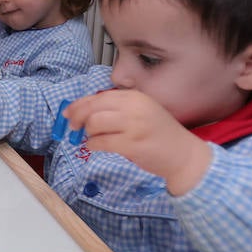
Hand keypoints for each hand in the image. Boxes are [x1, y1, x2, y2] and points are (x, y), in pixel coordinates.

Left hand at [62, 89, 211, 194]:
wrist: (183, 154)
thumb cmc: (158, 134)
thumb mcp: (140, 112)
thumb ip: (116, 109)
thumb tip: (83, 110)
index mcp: (135, 97)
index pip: (98, 96)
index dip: (79, 104)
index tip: (68, 112)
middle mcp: (134, 107)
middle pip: (92, 108)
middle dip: (77, 117)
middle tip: (73, 127)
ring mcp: (133, 125)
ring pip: (94, 124)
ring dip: (87, 133)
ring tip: (93, 138)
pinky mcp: (131, 144)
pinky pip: (100, 142)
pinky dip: (92, 145)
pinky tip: (96, 147)